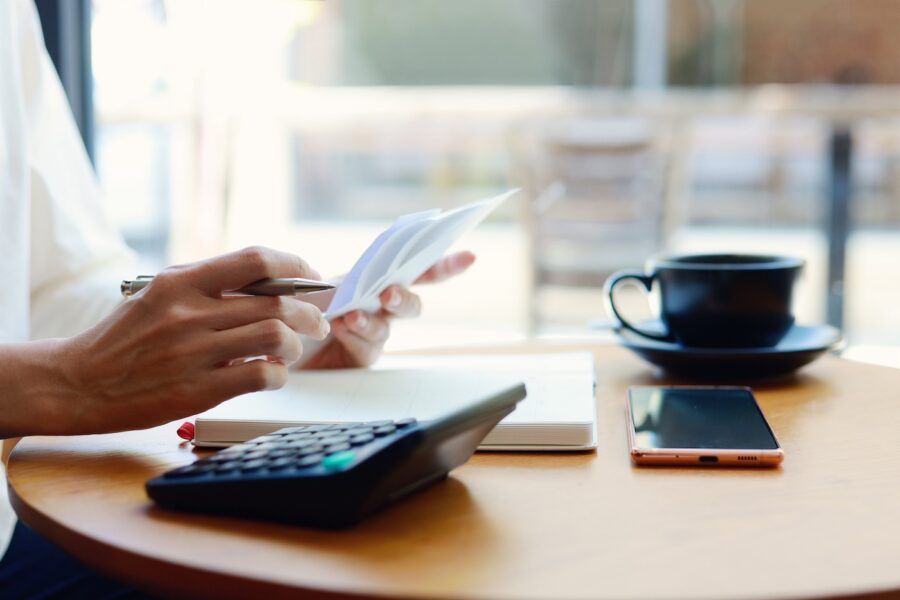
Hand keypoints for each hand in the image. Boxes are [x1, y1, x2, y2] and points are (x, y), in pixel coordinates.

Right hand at [46, 247, 328, 434]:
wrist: (76, 382)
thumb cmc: (123, 338)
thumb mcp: (157, 296)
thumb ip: (206, 286)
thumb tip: (268, 282)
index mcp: (180, 283)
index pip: (255, 260)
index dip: (294, 265)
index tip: (309, 276)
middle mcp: (188, 313)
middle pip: (276, 303)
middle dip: (309, 313)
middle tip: (317, 323)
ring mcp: (193, 352)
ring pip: (275, 337)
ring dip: (296, 345)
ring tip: (292, 351)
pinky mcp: (197, 390)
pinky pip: (261, 374)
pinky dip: (278, 374)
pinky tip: (271, 374)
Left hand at [303, 251, 475, 368]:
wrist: (274, 335)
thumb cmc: (298, 304)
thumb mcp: (318, 284)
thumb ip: (343, 281)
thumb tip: (362, 281)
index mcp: (377, 278)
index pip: (417, 269)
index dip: (446, 264)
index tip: (470, 257)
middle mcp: (382, 306)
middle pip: (411, 303)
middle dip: (404, 297)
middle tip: (388, 293)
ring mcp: (375, 333)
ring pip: (387, 327)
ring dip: (372, 320)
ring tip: (350, 315)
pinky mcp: (362, 357)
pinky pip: (367, 347)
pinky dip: (354, 335)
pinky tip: (340, 326)